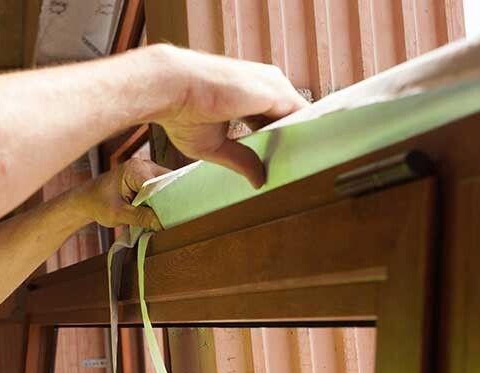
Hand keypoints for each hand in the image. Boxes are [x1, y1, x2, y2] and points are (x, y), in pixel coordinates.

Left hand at [72, 157, 169, 230]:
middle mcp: (145, 165)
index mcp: (135, 168)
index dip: (168, 202)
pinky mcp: (150, 179)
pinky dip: (163, 202)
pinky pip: (163, 190)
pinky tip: (161, 214)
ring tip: (167, 219)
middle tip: (173, 221)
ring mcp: (149, 171)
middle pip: (168, 184)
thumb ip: (141, 217)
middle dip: (171, 202)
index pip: (160, 185)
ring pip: (168, 187)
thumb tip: (163, 224)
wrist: (87, 199)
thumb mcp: (118, 214)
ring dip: (168, 203)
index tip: (173, 219)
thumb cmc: (98, 204)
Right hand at [149, 45, 307, 187]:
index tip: (280, 162)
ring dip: (303, 140)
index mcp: (247, 94)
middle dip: (293, 142)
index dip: (278, 140)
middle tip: (298, 171)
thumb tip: (258, 180)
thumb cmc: (182, 111)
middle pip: (289, 117)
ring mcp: (271, 85)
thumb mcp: (215, 145)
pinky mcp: (276, 91)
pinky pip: (304, 115)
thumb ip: (241, 160)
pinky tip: (307, 156)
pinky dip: (306, 134)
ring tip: (306, 167)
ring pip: (300, 115)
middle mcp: (263, 85)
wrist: (172, 87)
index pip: (273, 118)